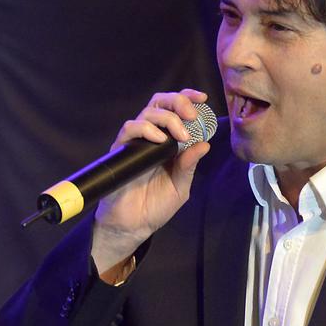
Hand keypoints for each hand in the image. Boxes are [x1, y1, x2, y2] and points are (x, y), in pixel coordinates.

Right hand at [91, 89, 212, 272]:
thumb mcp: (180, 186)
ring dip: (167, 118)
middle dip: (178, 102)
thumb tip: (204, 144)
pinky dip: (146, 129)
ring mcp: (136, 143)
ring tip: (180, 135)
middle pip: (160, 104)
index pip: (175, 110)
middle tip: (191, 115)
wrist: (134, 226)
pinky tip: (159, 140)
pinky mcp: (121, 151)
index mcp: (168, 142)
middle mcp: (151, 138)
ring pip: (147, 113)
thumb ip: (189, 166)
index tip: (202, 99)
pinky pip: (130, 129)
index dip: (187, 98)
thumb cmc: (156, 206)